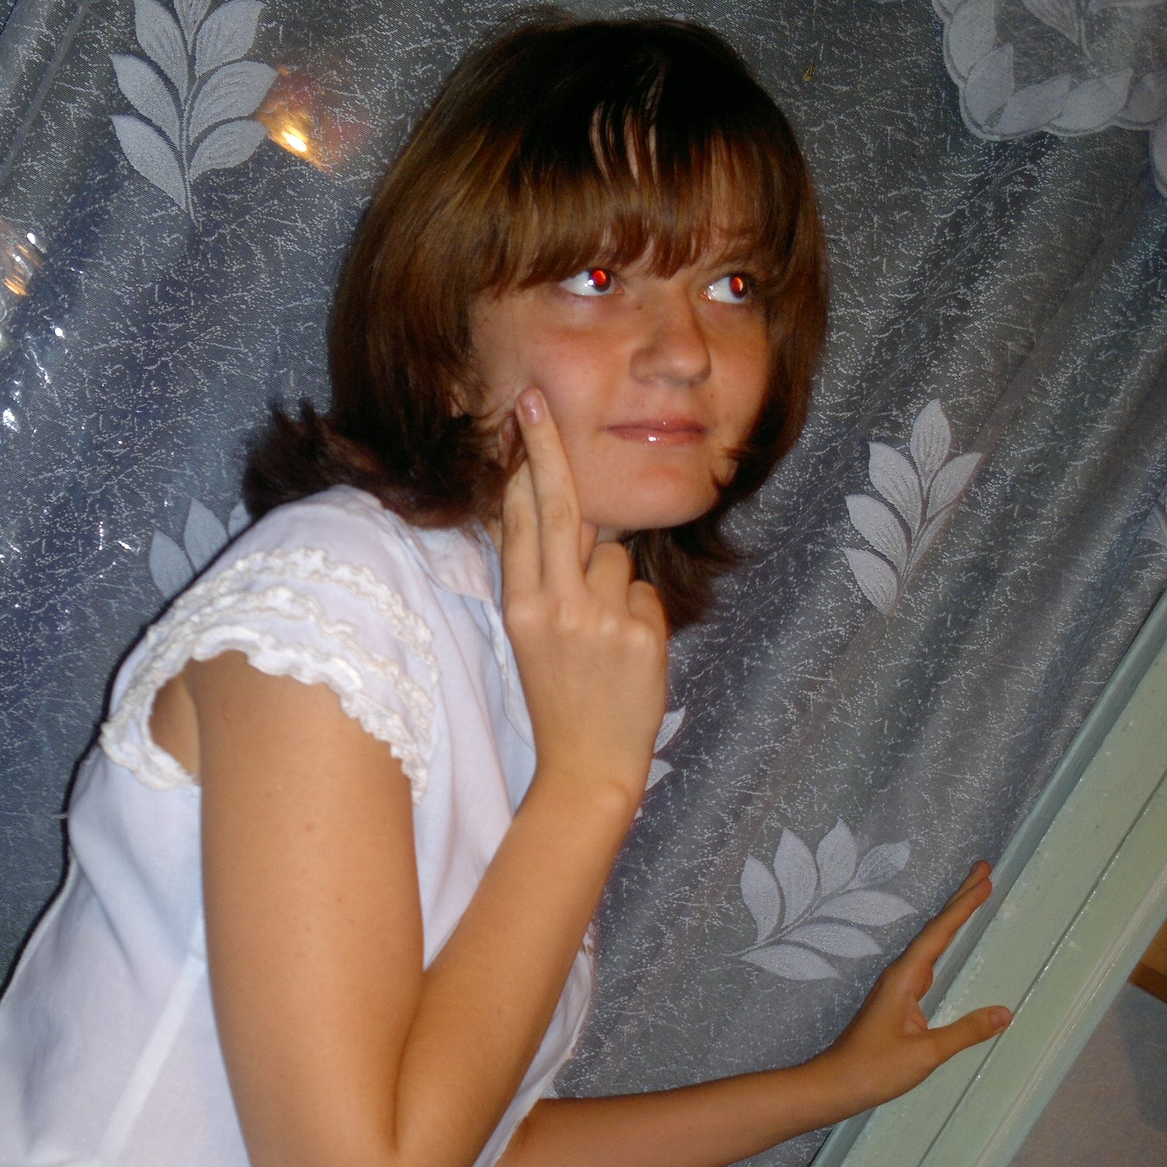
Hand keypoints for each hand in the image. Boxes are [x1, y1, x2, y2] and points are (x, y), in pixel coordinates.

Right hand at [501, 388, 667, 813]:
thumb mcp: (532, 640)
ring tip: (606, 637)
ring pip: (616, 554)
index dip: (522, 467)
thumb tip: (564, 520)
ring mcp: (597, 619)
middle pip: (557, 508)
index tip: (520, 418)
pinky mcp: (638, 633)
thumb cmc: (562, 699)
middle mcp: (553, 607)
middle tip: (537, 400)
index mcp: (520, 608)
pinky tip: (629, 655)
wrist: (588, 767)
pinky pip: (646, 593)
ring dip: (617, 583)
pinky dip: (642, 616)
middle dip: (547, 449)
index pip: (520, 523)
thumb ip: (544, 581)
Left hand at [817, 864, 1010, 1115]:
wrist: (835, 1084)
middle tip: (984, 870)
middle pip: (935, 929)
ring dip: (953, 918)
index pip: (939, 933)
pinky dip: (944, 943)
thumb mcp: (926, 1053)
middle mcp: (900, 975)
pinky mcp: (898, 1000)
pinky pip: (928, 962)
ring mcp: (898, 986)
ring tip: (974, 895)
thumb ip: (965, 1031)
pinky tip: (949, 944)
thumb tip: (1004, 1013)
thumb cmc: (874, 1069)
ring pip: (931, 943)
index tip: (984, 879)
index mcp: (904, 979)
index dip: (963, 906)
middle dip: (960, 899)